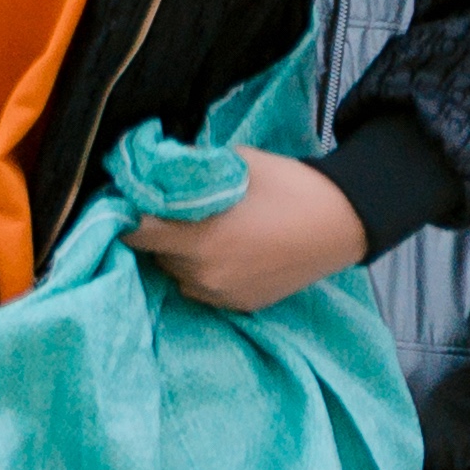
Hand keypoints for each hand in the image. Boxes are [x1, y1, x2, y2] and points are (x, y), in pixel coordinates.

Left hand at [142, 150, 368, 314]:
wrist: (342, 222)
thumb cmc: (288, 185)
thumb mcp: (234, 164)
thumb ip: (189, 172)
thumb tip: (155, 170)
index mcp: (198, 238)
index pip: (135, 233)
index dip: (127, 215)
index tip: (132, 201)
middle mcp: (203, 273)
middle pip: (155, 254)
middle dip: (157, 233)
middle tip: (173, 211)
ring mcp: (221, 294)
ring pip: (177, 273)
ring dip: (179, 254)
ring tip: (204, 230)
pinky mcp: (240, 305)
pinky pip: (202, 289)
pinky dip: (203, 271)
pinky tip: (226, 250)